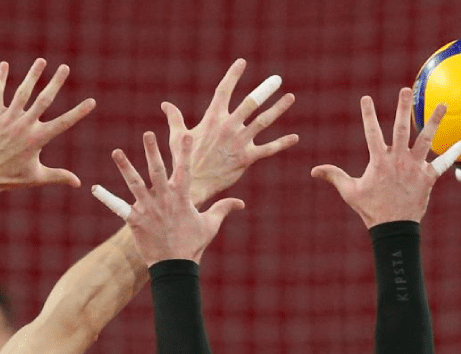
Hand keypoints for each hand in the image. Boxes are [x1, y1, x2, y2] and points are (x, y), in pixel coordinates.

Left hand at [0, 59, 94, 192]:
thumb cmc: (10, 178)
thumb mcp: (37, 177)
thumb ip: (58, 176)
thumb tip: (78, 183)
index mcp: (38, 139)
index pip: (64, 123)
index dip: (79, 112)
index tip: (91, 101)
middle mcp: (24, 125)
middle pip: (44, 100)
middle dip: (56, 82)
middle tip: (65, 67)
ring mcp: (7, 119)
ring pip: (22, 93)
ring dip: (32, 75)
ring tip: (41, 61)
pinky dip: (0, 79)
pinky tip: (5, 65)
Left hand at [111, 131, 243, 264]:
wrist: (174, 266)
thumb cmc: (193, 244)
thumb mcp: (210, 225)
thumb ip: (223, 208)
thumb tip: (241, 203)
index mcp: (182, 197)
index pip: (185, 170)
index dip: (185, 152)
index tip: (184, 134)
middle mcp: (164, 199)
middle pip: (157, 170)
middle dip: (152, 151)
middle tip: (148, 133)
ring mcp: (147, 208)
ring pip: (134, 183)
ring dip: (125, 167)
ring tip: (116, 152)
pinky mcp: (134, 220)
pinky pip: (118, 207)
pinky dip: (106, 198)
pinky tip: (94, 189)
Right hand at [162, 58, 297, 206]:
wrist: (194, 184)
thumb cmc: (184, 160)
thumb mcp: (177, 136)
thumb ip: (174, 118)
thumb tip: (165, 104)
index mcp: (213, 118)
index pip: (224, 90)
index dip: (233, 75)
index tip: (242, 62)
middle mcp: (229, 126)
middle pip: (250, 102)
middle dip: (265, 90)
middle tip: (277, 79)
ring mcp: (240, 141)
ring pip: (263, 121)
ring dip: (278, 109)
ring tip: (290, 97)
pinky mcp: (247, 158)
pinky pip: (269, 149)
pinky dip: (283, 143)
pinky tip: (295, 137)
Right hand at [311, 88, 460, 227]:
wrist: (393, 229)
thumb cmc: (371, 209)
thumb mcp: (350, 192)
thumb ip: (334, 176)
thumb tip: (313, 170)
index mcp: (379, 161)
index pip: (371, 132)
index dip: (368, 115)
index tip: (366, 98)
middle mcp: (398, 160)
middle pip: (400, 129)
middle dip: (402, 108)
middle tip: (406, 90)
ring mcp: (414, 168)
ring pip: (425, 140)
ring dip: (433, 121)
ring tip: (441, 104)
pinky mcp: (428, 178)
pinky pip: (442, 164)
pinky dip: (453, 153)